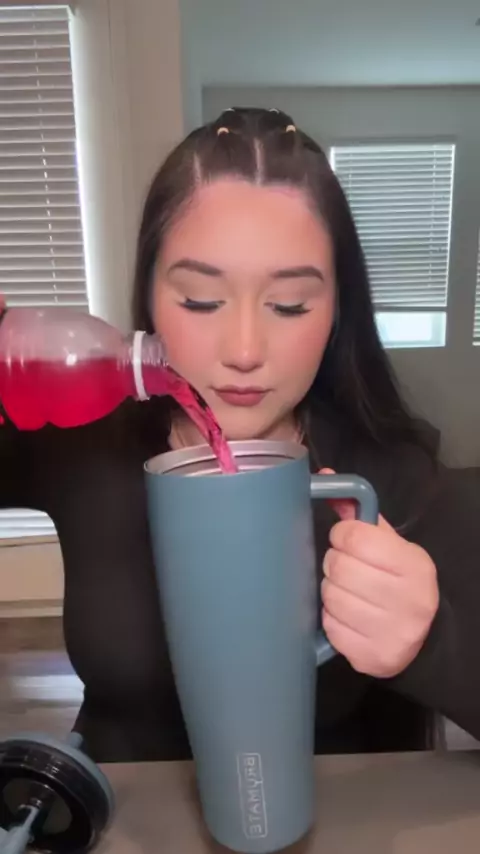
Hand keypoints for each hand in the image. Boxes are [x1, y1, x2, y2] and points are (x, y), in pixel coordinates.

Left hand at [320, 468, 439, 677]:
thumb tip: (326, 476)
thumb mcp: (388, 543)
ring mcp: (391, 633)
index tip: (345, 541)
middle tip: (345, 568)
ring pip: (331, 597)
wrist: (419, 635)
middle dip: (335, 564)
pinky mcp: (370, 657)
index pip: (355, 537)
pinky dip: (331, 619)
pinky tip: (347, 616)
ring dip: (331, 591)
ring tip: (347, 592)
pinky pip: (330, 627)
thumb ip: (357, 512)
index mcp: (414, 565)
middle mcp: (409, 601)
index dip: (341, 536)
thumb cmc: (397, 579)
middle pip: (339, 568)